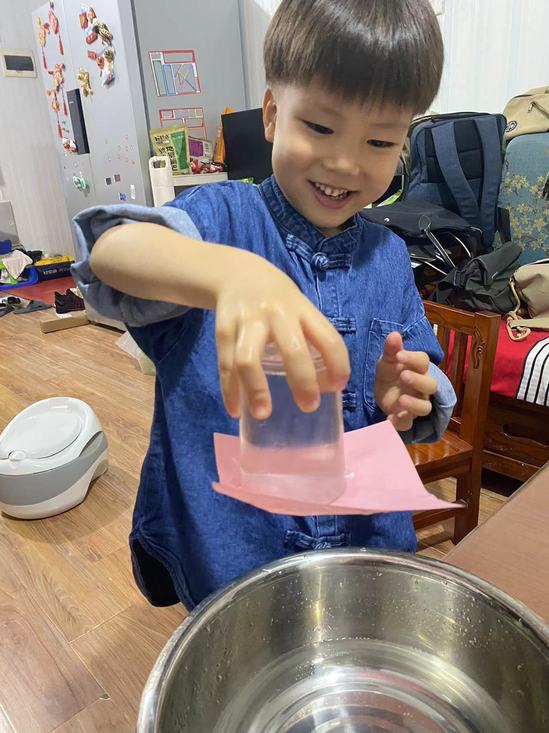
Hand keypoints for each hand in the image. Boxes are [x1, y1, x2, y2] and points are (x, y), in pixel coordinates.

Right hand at [215, 254, 349, 419]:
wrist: (236, 273)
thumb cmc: (278, 301)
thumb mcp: (299, 308)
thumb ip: (312, 339)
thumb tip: (326, 385)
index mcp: (302, 310)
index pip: (328, 338)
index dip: (337, 364)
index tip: (338, 387)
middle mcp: (276, 314)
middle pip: (292, 349)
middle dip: (302, 381)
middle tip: (309, 406)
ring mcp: (247, 322)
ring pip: (248, 358)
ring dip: (256, 388)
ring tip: (262, 413)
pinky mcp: (223, 330)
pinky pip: (225, 364)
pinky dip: (229, 390)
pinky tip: (235, 410)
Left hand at [375, 332, 436, 431]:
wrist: (382, 391)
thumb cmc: (390, 372)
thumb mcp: (387, 360)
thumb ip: (391, 349)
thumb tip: (394, 334)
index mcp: (418, 369)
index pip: (423, 362)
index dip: (413, 359)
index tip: (399, 356)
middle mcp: (422, 387)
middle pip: (430, 385)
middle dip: (418, 381)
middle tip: (403, 376)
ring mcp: (415, 403)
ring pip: (425, 408)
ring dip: (414, 404)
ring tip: (401, 399)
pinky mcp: (406, 418)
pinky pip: (408, 423)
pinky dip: (400, 422)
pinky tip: (390, 418)